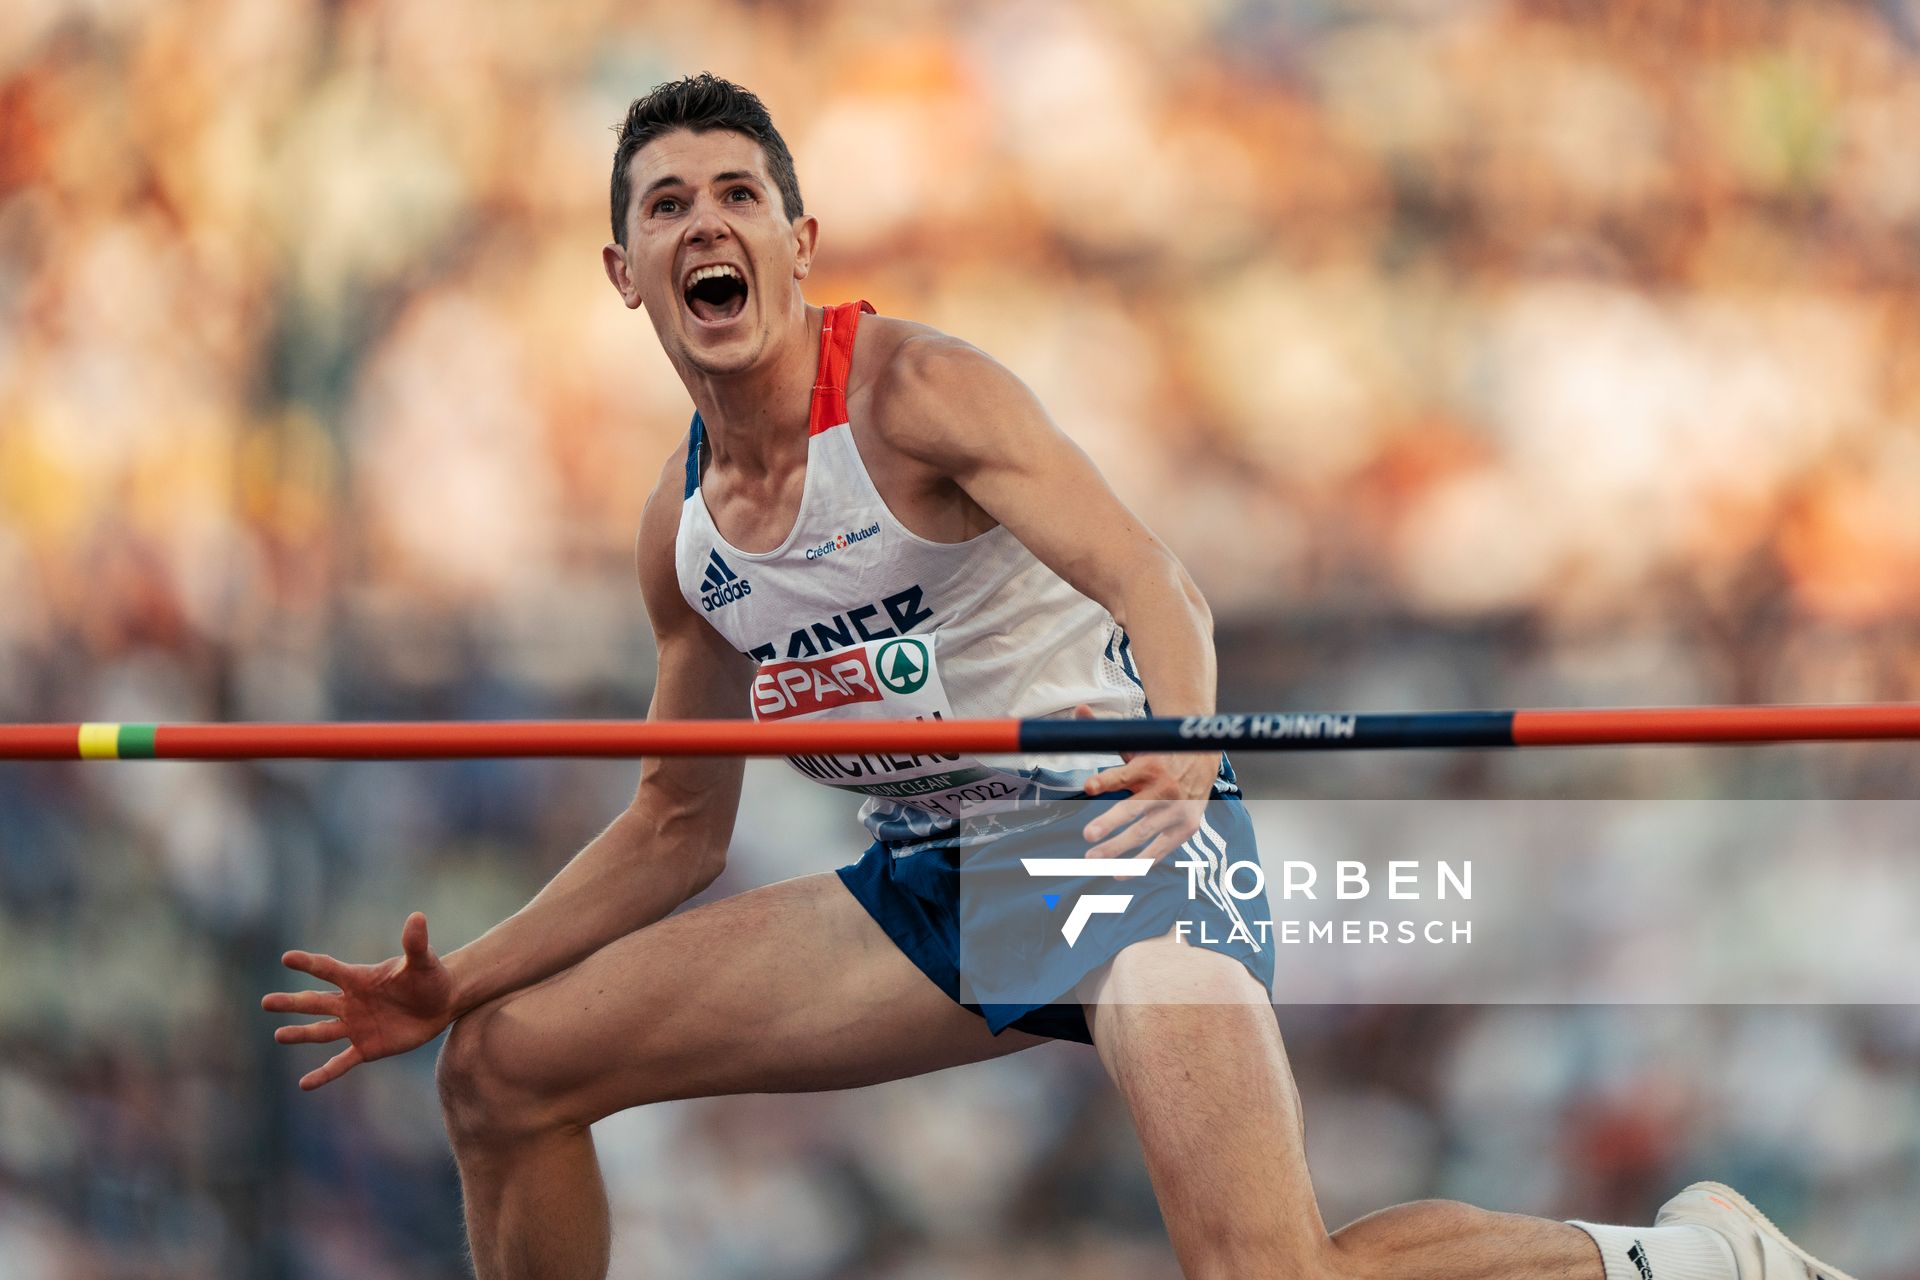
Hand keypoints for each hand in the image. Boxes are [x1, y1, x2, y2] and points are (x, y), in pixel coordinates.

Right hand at [261, 912, 459, 1090]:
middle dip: (291, 1002)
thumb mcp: (423, 960)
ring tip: (279, 1035)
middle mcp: (351, 1003)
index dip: (309, 963)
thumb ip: (415, 943)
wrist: (441, 1003)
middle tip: (266, 1002)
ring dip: (300, 1034)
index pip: (328, 970)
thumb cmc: (430, 976)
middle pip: (315, 1002)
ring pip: (321, 1032)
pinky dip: (324, 1074)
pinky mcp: (366, 1048)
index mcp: (359, 979)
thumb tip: (417, 917)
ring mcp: (356, 1026)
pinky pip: (340, 1063)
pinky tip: (304, 1084)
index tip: (286, 958)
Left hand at [1075, 705, 1217, 860]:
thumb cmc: (1158, 755)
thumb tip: (1078, 708)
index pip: (1123, 774)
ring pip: (1145, 832)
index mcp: (1148, 765)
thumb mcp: (1135, 743)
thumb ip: (1105, 732)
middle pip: (1135, 808)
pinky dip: (1141, 863)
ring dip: (1118, 848)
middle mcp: (1164, 788)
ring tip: (1092, 859)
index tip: (1087, 787)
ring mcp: (1177, 810)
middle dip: (1111, 822)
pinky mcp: (1186, 828)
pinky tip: (1118, 874)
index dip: (1105, 781)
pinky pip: (1160, 849)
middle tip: (1087, 835)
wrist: (1202, 761)